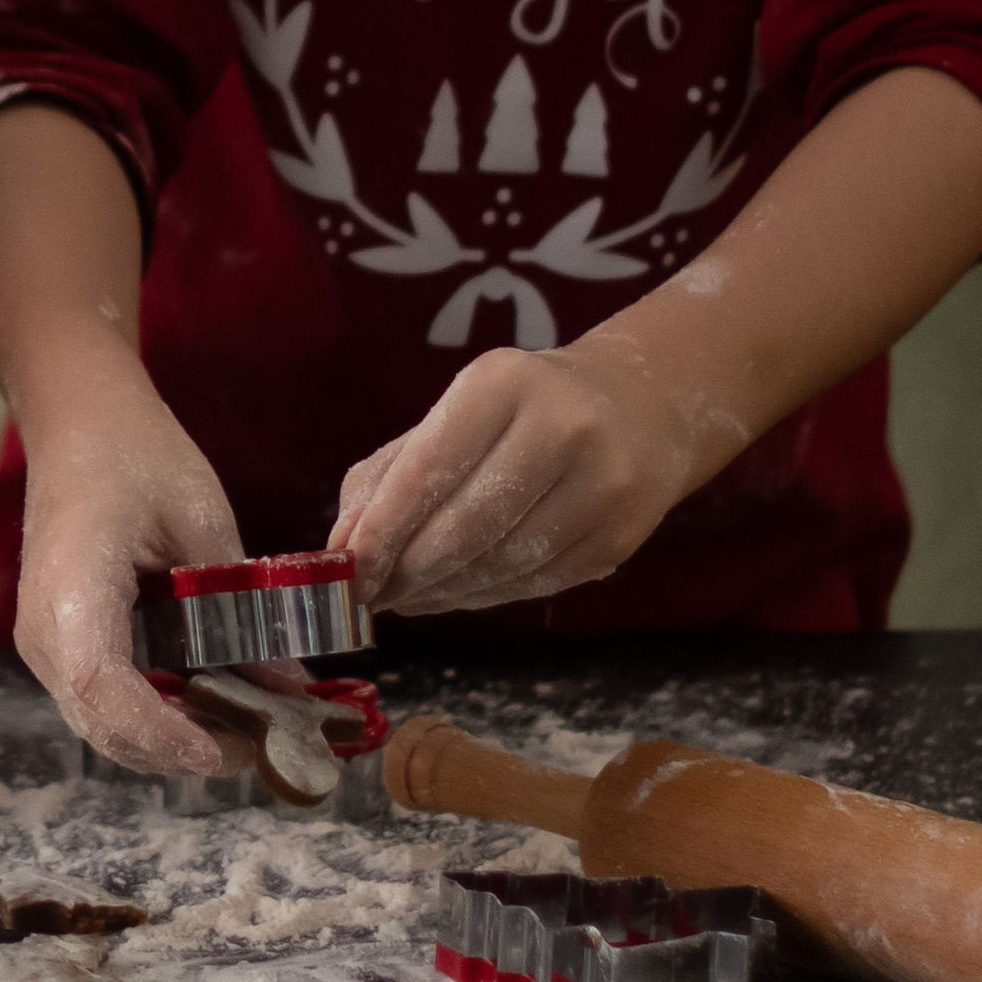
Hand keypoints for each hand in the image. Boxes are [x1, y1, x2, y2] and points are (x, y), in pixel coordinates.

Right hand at [13, 355, 253, 779]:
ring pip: (104, 725)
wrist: (78, 425)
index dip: (163, 731)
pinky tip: (212, 704)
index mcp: (71, 589)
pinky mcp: (62, 645)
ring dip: (172, 740)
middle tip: (265, 745)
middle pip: (104, 726)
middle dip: (183, 750)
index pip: (102, 688)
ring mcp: (46, 643)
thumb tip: (290, 686)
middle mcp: (45, 631)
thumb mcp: (202, 520)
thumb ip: (242, 606)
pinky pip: (105, 702)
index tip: (230, 746)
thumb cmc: (135, 455)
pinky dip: (156, 717)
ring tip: (248, 729)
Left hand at [329, 334, 712, 617]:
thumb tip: (343, 548)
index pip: (429, 467)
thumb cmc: (521, 411)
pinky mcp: (619, 538)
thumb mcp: (456, 414)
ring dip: (441, 591)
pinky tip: (453, 594)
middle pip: (466, 527)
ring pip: (500, 565)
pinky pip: (535, 585)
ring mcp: (600, 487)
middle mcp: (560, 429)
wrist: (638, 408)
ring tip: (405, 597)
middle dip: (407, 571)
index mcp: (503, 384)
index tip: (346, 570)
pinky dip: (483, 597)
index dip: (383, 528)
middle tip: (368, 595)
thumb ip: (390, 474)